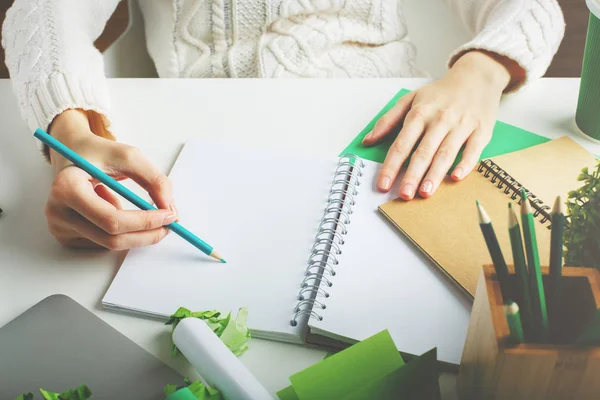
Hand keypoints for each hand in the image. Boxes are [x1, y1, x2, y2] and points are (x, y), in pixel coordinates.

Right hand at [45, 109, 176, 249]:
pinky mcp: (66, 236)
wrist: (73, 154)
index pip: (112, 219)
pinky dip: (119, 230)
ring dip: (132, 229)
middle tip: (169, 224)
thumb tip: (170, 209)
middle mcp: (56, 210)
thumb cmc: (99, 154)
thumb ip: (154, 180)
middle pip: (111, 239)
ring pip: (110, 244)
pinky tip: (108, 208)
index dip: (145, 222)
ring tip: (120, 199)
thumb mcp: (129, 156)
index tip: (169, 215)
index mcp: (66, 187)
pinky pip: (103, 242)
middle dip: (146, 234)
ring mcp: (58, 227)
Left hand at [363, 51, 518, 199]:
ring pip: (446, 153)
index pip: (401, 143)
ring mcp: (462, 125)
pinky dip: (465, 164)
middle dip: (412, 175)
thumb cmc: (440, 93)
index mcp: (420, 113)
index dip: (391, 166)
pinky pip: (473, 150)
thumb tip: (368, 140)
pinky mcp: (481, 131)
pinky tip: (456, 178)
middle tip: (404, 195)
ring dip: (435, 174)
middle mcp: (440, 120)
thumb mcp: (410, 99)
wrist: (476, 77)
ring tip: (425, 193)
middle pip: (423, 151)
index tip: (383, 184)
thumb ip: (387, 120)